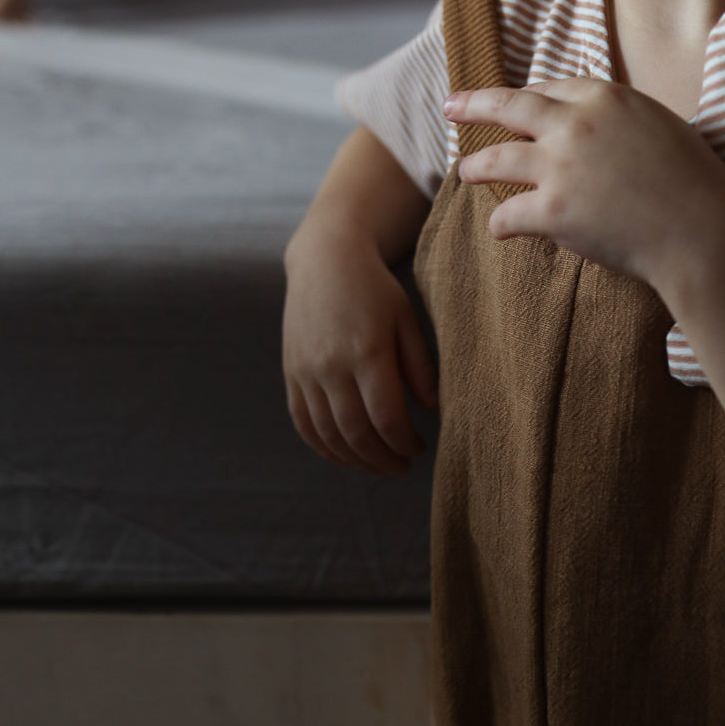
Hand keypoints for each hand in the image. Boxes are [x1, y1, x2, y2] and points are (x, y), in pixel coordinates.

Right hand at [283, 229, 436, 474]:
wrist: (325, 259)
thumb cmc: (374, 287)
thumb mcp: (407, 318)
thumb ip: (420, 366)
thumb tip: (433, 410)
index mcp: (367, 350)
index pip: (386, 416)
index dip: (404, 442)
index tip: (419, 448)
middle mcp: (332, 365)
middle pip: (356, 432)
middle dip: (383, 459)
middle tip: (403, 466)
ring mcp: (306, 371)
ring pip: (329, 434)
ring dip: (355, 460)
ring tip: (378, 464)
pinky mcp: (290, 373)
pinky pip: (303, 423)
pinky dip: (324, 447)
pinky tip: (344, 455)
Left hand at [445, 78, 724, 285]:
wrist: (705, 230)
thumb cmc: (694, 183)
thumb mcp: (659, 126)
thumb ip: (618, 121)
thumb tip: (592, 128)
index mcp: (605, 96)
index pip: (551, 87)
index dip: (527, 97)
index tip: (510, 101)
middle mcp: (576, 123)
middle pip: (508, 105)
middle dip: (474, 105)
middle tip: (450, 106)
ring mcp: (560, 166)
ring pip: (496, 159)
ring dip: (476, 167)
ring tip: (464, 173)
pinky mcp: (552, 210)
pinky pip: (508, 214)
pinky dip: (500, 224)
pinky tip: (498, 230)